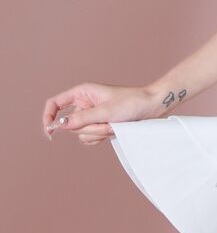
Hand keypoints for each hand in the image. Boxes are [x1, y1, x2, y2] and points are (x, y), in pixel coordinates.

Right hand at [41, 82, 170, 146]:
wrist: (152, 107)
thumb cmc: (132, 103)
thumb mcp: (106, 111)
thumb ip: (82, 119)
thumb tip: (60, 125)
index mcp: (82, 92)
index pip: (55, 104)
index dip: (49, 117)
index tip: (51, 131)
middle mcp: (84, 104)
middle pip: (70, 124)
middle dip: (89, 128)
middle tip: (107, 123)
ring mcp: (91, 116)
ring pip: (81, 134)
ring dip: (98, 133)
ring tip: (115, 125)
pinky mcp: (99, 125)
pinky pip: (90, 139)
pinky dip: (101, 138)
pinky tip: (114, 130)